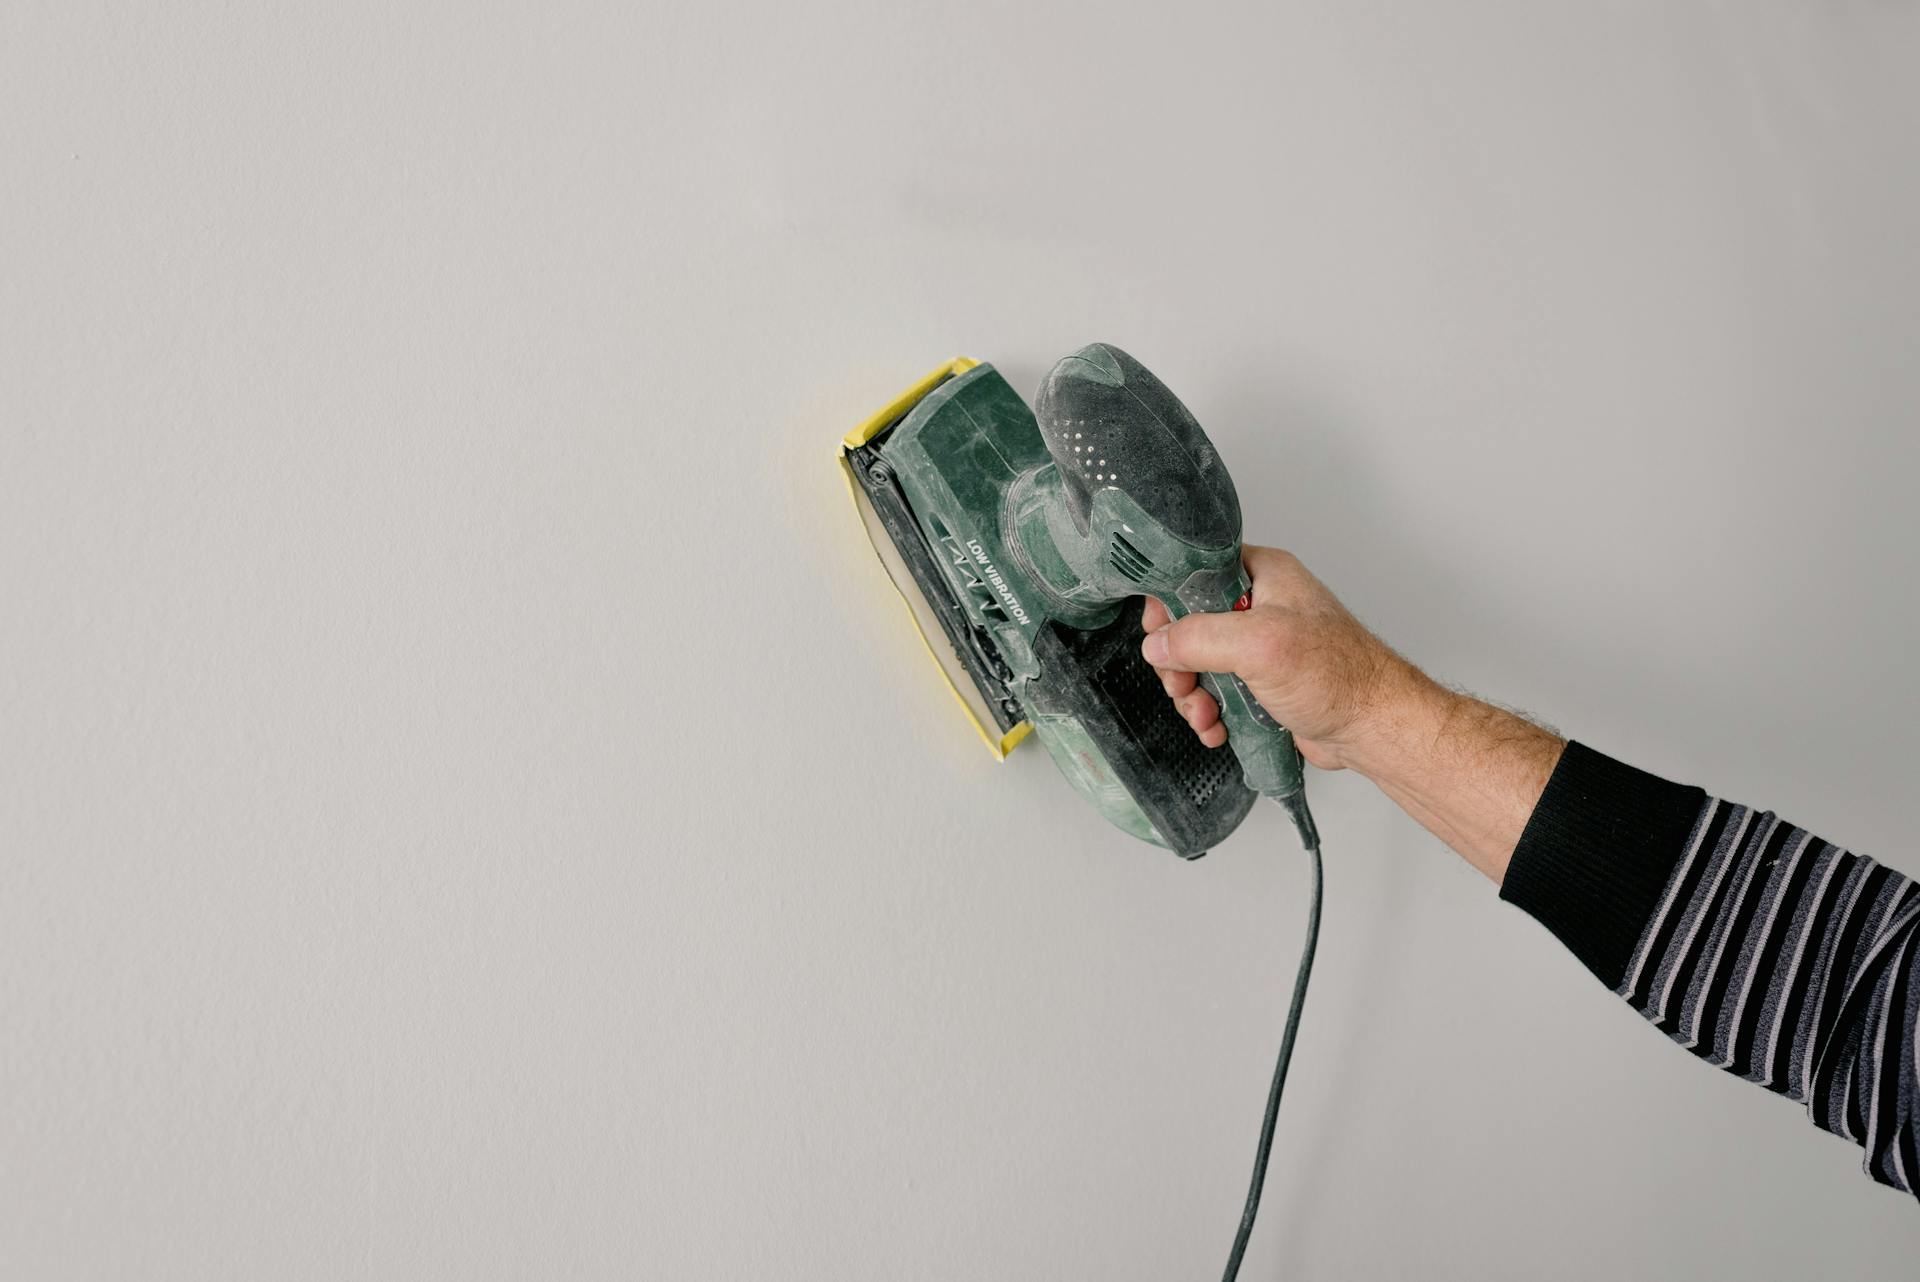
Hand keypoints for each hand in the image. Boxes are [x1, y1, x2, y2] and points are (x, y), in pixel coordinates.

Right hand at [1139, 545, 1427, 771]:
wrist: (1373, 727)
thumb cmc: (1340, 676)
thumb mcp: (1260, 645)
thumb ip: (1200, 638)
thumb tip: (1158, 644)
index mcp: (1264, 575)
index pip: (1196, 571)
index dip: (1171, 601)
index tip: (1160, 632)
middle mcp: (1261, 605)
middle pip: (1190, 624)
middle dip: (1179, 662)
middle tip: (1182, 684)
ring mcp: (1261, 646)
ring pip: (1200, 663)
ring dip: (1192, 694)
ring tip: (1204, 715)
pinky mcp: (1262, 682)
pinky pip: (1218, 692)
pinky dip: (1210, 713)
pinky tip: (1217, 729)